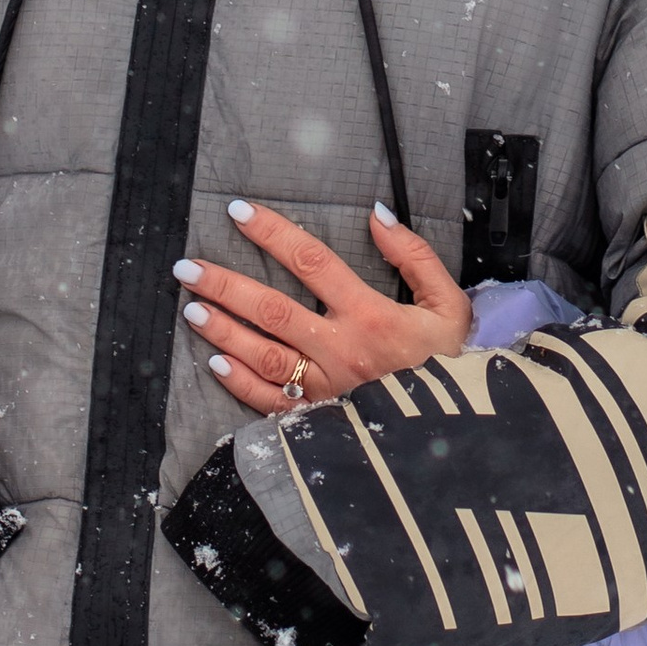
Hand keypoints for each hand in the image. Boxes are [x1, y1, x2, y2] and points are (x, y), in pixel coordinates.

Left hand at [177, 200, 473, 411]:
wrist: (459, 434)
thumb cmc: (450, 364)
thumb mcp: (449, 304)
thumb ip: (414, 256)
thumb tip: (377, 216)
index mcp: (371, 315)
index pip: (312, 261)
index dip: (273, 233)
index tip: (239, 212)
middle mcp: (341, 350)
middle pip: (272, 309)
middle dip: (225, 285)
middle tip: (187, 267)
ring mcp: (326, 388)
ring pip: (263, 355)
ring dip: (223, 331)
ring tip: (191, 307)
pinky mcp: (319, 420)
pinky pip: (271, 402)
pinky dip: (240, 384)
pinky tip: (215, 364)